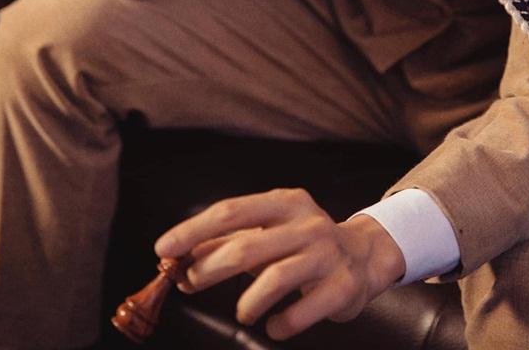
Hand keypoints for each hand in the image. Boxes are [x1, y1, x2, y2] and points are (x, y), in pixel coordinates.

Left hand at [155, 188, 404, 340]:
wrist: (364, 256)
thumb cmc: (303, 243)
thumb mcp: (268, 232)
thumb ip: (227, 242)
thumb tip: (180, 259)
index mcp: (284, 202)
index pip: (231, 212)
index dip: (194, 231)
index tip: (164, 248)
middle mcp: (307, 223)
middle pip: (248, 246)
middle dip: (210, 269)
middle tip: (191, 284)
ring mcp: (327, 254)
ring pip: (276, 277)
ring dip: (248, 302)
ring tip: (242, 312)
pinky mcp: (342, 286)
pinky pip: (304, 310)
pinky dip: (281, 323)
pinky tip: (273, 327)